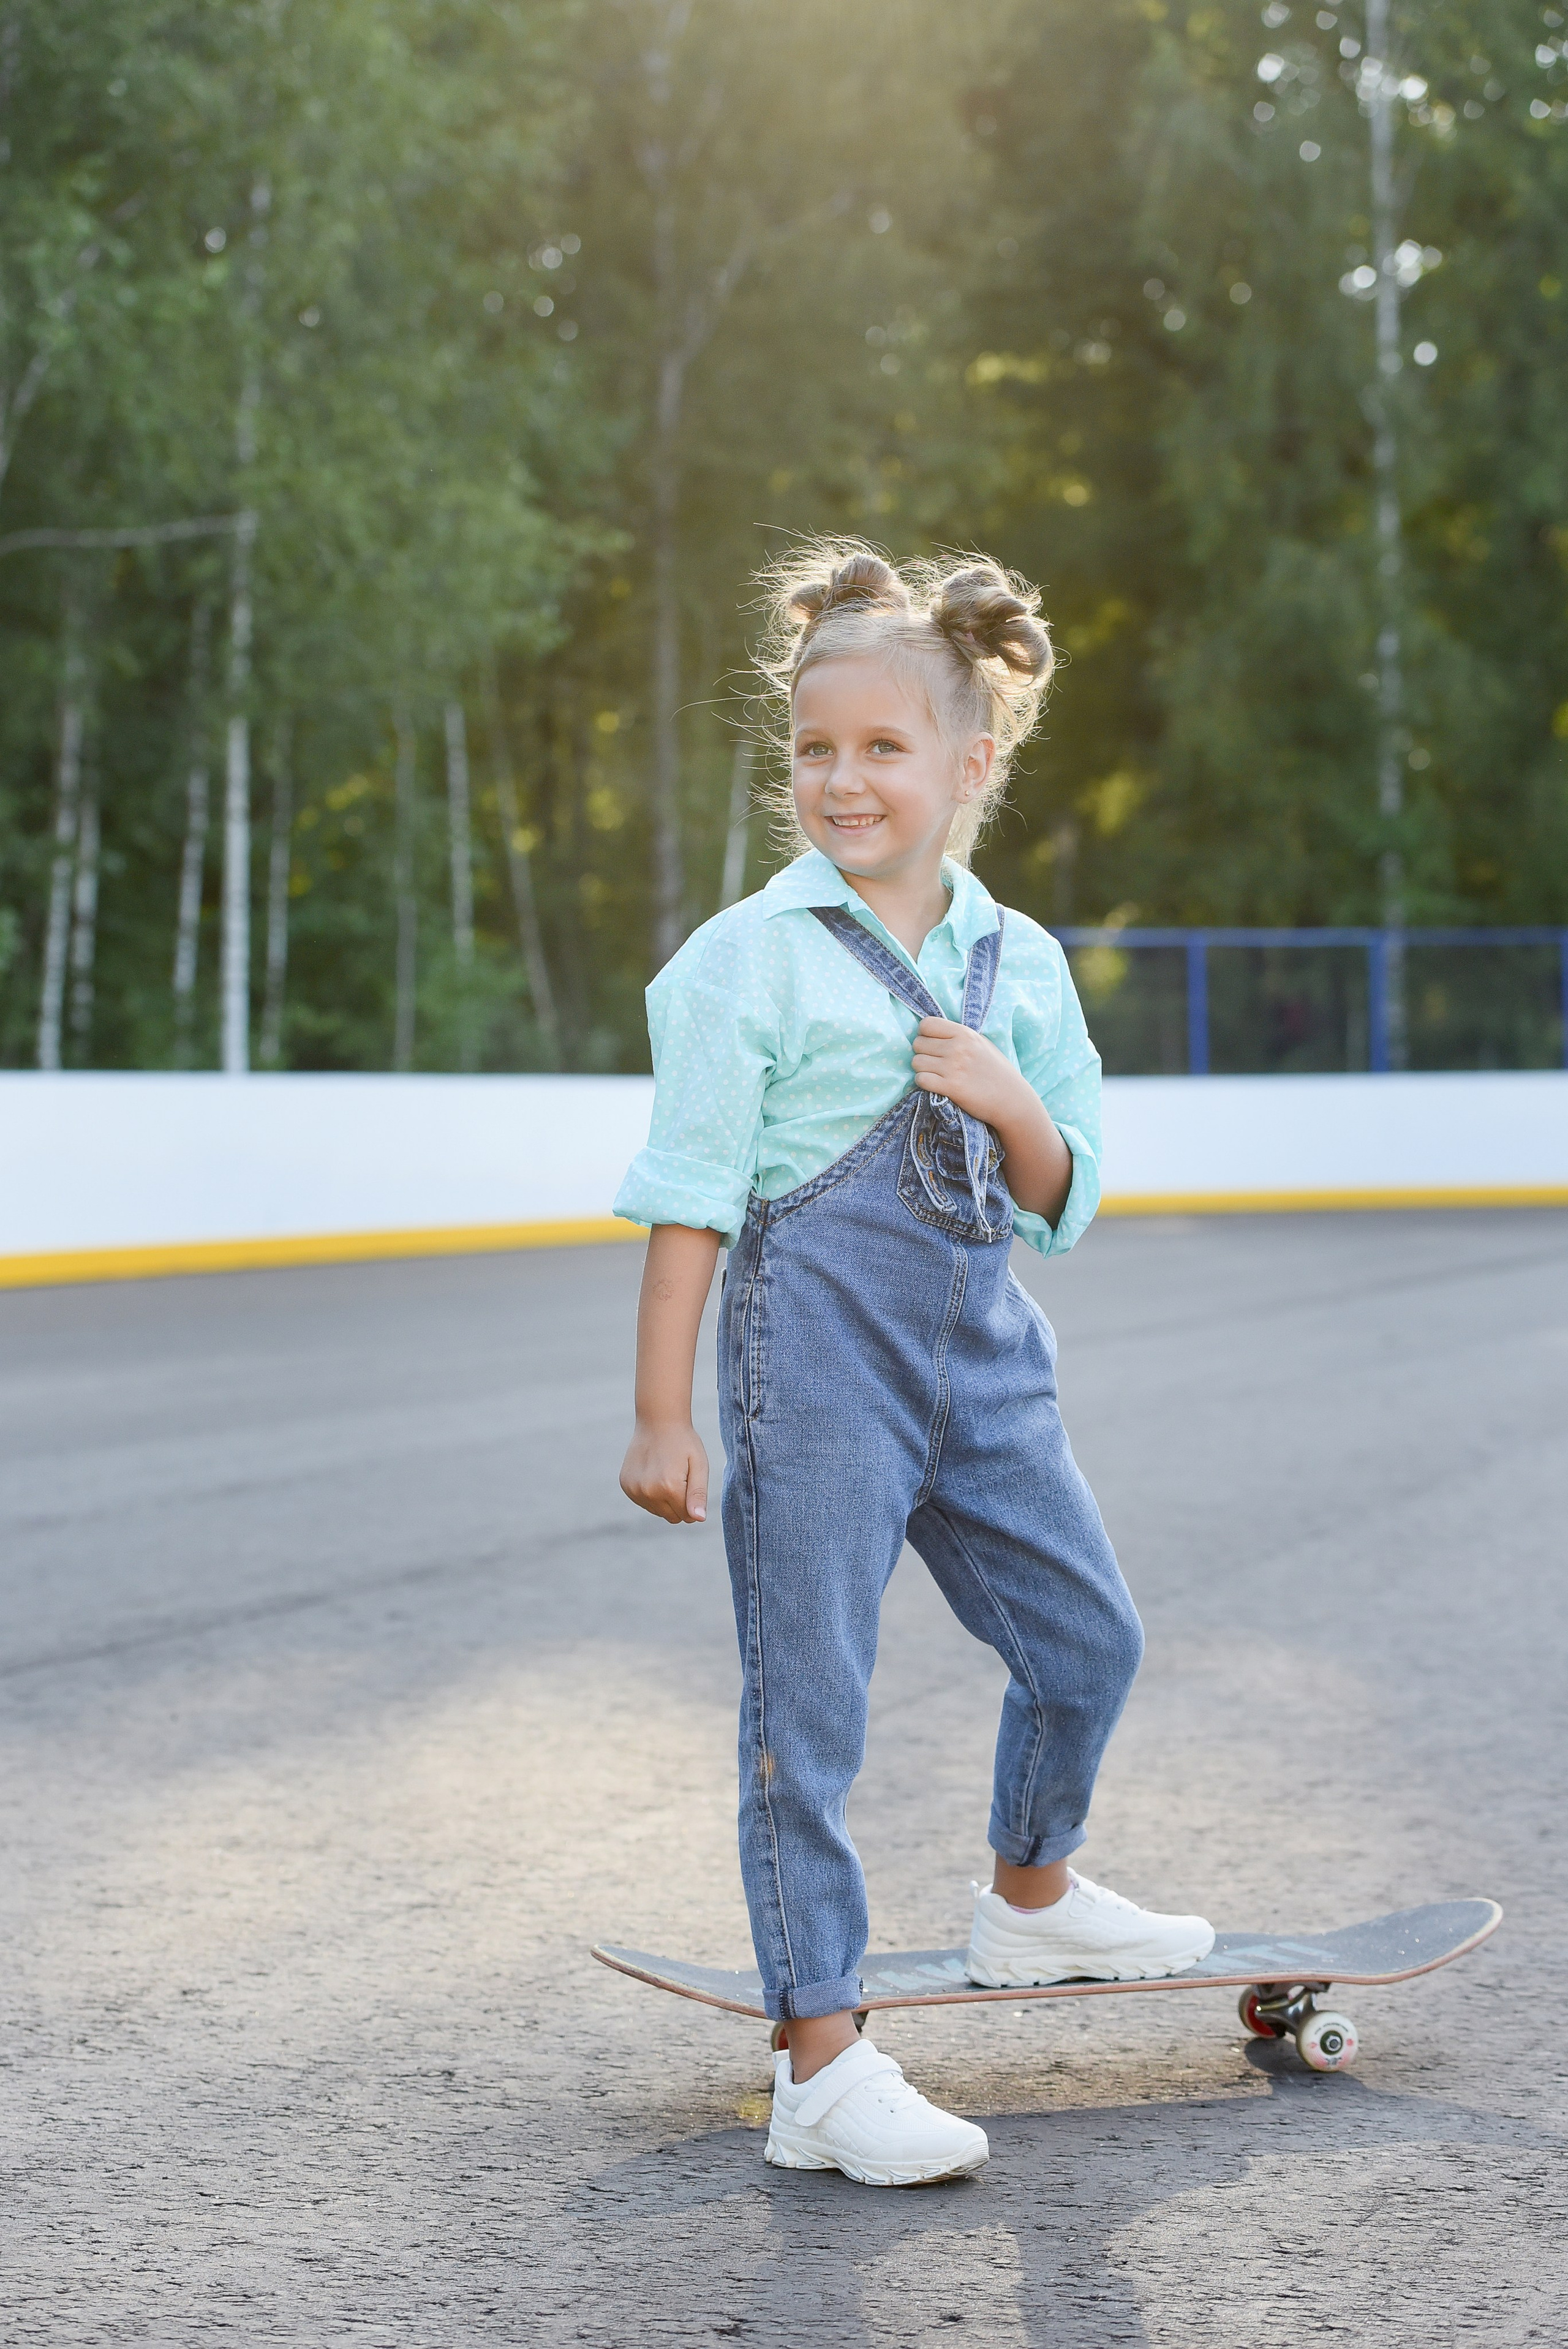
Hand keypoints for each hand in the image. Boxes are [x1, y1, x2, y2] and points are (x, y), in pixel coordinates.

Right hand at [620, 1419, 709, 1524]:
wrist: (657, 1421)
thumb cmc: (683, 1442)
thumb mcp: (699, 1465)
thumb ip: (698, 1494)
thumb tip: (698, 1519)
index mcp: (669, 1488)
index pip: (687, 1516)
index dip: (693, 1502)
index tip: (691, 1482)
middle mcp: (648, 1492)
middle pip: (671, 1517)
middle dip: (679, 1503)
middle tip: (680, 1477)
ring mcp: (634, 1489)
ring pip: (657, 1511)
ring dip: (664, 1499)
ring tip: (666, 1473)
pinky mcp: (626, 1485)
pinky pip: (644, 1502)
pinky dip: (651, 1493)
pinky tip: (654, 1472)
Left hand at [911, 1018, 1033, 1127]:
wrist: (1011, 1098)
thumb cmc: (996, 1070)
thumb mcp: (981, 1043)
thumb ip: (958, 1036)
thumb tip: (932, 1033)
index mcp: (965, 1033)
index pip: (926, 1024)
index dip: (925, 1035)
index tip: (932, 1044)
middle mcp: (957, 1048)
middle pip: (918, 1044)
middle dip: (923, 1053)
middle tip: (935, 1063)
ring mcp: (953, 1067)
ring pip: (916, 1062)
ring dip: (922, 1069)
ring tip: (936, 1074)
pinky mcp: (950, 1087)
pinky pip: (921, 1079)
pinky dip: (924, 1083)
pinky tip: (935, 1085)